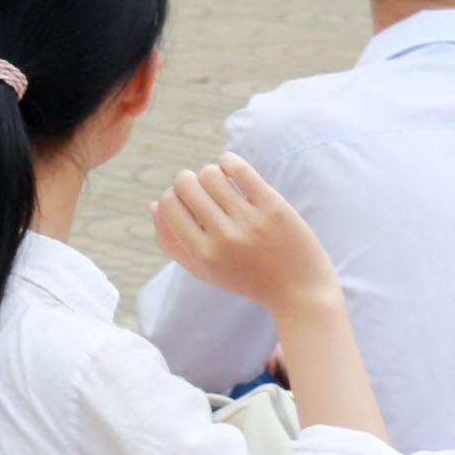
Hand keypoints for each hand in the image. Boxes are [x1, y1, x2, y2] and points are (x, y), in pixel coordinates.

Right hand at [151, 154, 341, 320]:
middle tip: (205, 193)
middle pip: (185, 183)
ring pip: (210, 172)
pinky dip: (229, 162)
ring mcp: (250, 221)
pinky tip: (232, 171)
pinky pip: (240, 168)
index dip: (173, 197)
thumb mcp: (205, 271)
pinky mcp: (274, 206)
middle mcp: (224, 237)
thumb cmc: (247, 280)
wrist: (301, 293)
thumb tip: (153, 205)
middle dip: (189, 182)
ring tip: (222, 186)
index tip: (188, 204)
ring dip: (211, 174)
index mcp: (203, 254)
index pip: (167, 204)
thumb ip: (173, 243)